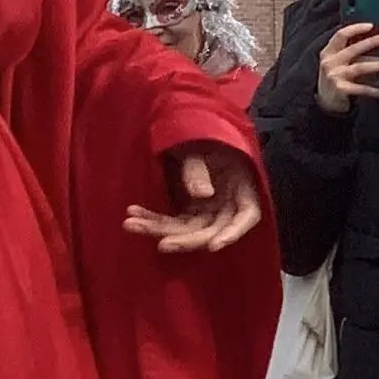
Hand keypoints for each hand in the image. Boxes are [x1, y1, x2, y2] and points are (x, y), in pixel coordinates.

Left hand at [124, 147, 262, 254]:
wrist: (191, 133)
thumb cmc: (202, 135)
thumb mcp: (201, 145)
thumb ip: (199, 168)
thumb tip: (202, 194)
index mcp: (243, 187)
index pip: (247, 216)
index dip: (233, 233)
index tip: (215, 246)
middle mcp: (227, 204)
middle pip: (211, 230)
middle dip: (185, 239)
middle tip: (161, 244)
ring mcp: (207, 210)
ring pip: (187, 230)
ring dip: (159, 229)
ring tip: (131, 224)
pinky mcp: (189, 210)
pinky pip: (172, 221)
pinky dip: (153, 220)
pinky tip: (133, 214)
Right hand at [313, 21, 378, 113]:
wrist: (325, 102)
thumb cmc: (336, 78)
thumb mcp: (339, 63)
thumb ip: (353, 53)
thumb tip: (378, 45)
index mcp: (329, 52)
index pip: (341, 35)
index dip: (355, 28)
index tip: (371, 25)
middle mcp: (330, 62)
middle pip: (353, 49)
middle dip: (372, 42)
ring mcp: (335, 76)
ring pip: (360, 67)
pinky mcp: (341, 89)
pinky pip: (362, 88)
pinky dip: (376, 90)